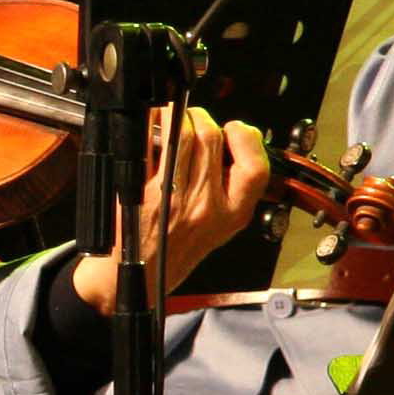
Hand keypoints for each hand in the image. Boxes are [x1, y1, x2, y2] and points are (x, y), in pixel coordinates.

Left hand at [70, 107, 270, 312]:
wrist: (138, 277)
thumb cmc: (175, 250)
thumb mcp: (219, 226)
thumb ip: (229, 187)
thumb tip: (226, 139)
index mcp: (233, 214)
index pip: (255, 166)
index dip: (246, 138)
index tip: (233, 130)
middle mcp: (208, 206)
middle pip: (213, 139)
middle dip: (202, 118)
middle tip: (191, 120)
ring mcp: (177, 198)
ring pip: (186, 136)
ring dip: (178, 116)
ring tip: (171, 119)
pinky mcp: (148, 193)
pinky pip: (155, 146)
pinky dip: (153, 127)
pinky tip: (151, 126)